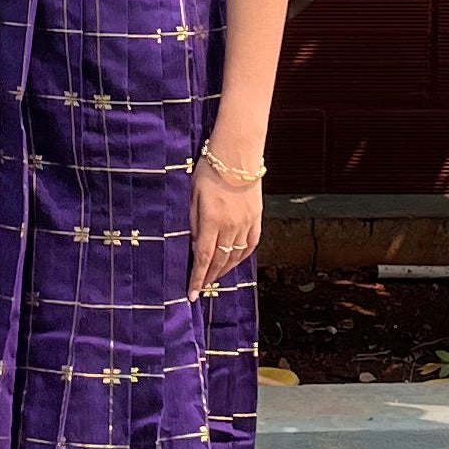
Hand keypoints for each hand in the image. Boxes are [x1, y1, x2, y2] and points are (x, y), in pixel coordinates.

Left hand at [187, 153, 261, 301]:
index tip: (191, 294)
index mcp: (211, 221)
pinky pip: (250, 244)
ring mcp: (246, 223)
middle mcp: (230, 226)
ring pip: (235, 255)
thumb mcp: (193, 195)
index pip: (203, 258)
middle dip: (209, 277)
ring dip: (224, 269)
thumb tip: (194, 245)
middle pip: (219, 261)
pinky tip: (234, 261)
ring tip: (215, 277)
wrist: (238, 154)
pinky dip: (241, 256)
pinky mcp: (256, 218)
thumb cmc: (209, 170)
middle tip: (202, 289)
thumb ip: (193, 222)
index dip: (197, 278)